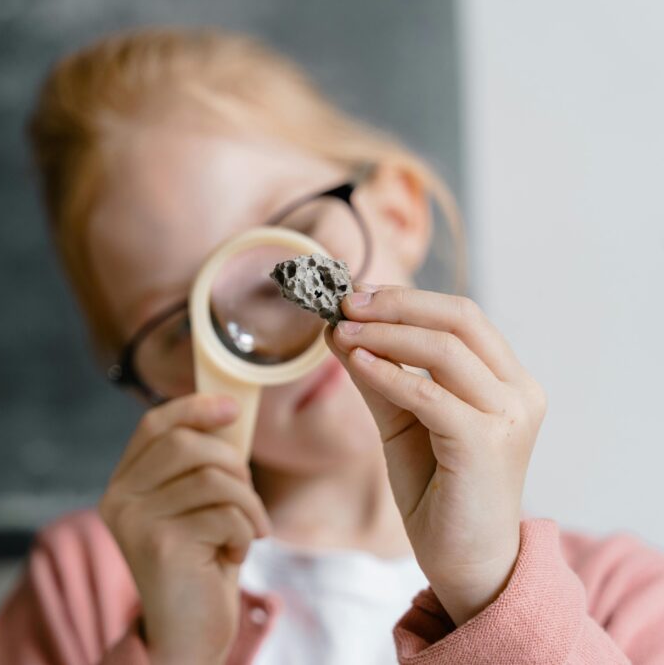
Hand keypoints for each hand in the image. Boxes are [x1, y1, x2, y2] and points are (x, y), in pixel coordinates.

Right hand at [98, 394, 270, 663]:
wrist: (186, 636)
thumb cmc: (199, 567)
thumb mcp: (195, 507)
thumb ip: (199, 465)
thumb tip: (228, 410)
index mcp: (123, 484)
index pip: (154, 424)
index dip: (194, 407)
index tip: (232, 408)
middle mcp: (119, 498)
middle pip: (186, 444)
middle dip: (233, 463)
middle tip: (248, 498)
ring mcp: (135, 521)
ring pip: (213, 478)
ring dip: (248, 505)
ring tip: (247, 532)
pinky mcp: (159, 545)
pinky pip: (224, 515)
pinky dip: (244, 534)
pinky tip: (233, 557)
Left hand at [326, 284, 546, 625]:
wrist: (466, 561)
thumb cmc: (439, 491)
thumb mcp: (402, 420)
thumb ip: (377, 374)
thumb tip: (337, 329)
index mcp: (507, 379)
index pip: (461, 315)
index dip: (406, 298)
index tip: (356, 294)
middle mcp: (519, 391)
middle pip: (460, 318)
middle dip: (397, 304)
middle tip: (346, 303)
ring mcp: (508, 416)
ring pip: (445, 350)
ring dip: (386, 334)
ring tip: (342, 331)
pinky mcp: (486, 444)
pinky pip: (429, 395)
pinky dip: (389, 374)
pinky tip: (356, 362)